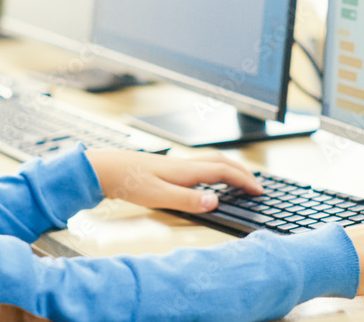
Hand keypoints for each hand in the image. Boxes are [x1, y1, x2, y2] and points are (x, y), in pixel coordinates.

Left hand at [84, 149, 263, 212]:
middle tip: (256, 185)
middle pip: (221, 162)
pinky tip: (206, 180)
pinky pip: (199, 165)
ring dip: (229, 168)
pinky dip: (213, 170)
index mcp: (185, 170)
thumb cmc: (127, 182)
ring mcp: (175, 164)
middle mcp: (183, 164)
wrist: (103, 168)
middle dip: (242, 171)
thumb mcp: (157, 197)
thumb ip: (187, 200)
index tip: (259, 191)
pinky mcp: (166, 167)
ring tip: (238, 179)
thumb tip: (215, 201)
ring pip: (210, 161)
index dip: (244, 181)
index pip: (223, 172)